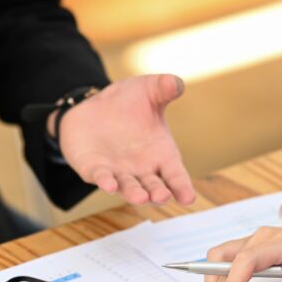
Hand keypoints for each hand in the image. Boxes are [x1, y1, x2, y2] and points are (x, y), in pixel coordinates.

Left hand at [56, 74, 194, 204]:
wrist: (93, 104)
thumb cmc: (128, 102)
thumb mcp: (147, 90)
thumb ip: (163, 88)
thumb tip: (175, 83)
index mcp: (161, 155)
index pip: (175, 175)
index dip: (182, 187)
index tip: (188, 198)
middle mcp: (142, 169)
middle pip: (153, 187)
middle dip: (158, 193)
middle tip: (163, 197)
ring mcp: (118, 172)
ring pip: (128, 187)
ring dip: (134, 193)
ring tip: (141, 197)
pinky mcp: (94, 169)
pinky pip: (100, 177)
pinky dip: (105, 182)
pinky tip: (109, 185)